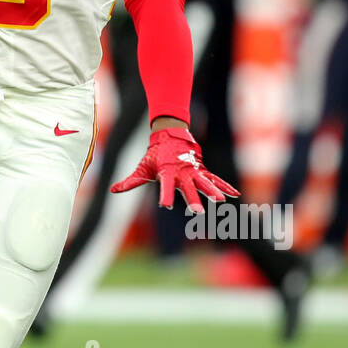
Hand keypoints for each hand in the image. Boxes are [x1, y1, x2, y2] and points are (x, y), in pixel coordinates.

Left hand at [110, 127, 239, 212]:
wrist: (170, 135)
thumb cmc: (154, 155)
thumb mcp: (141, 168)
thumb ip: (130, 182)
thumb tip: (113, 190)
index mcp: (166, 172)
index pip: (165, 186)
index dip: (165, 195)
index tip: (165, 205)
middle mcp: (181, 172)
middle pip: (188, 187)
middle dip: (192, 198)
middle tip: (197, 212)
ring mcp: (194, 170)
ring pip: (205, 182)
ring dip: (213, 191)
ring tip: (221, 202)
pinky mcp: (202, 169)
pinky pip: (215, 178)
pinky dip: (224, 186)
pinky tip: (235, 195)